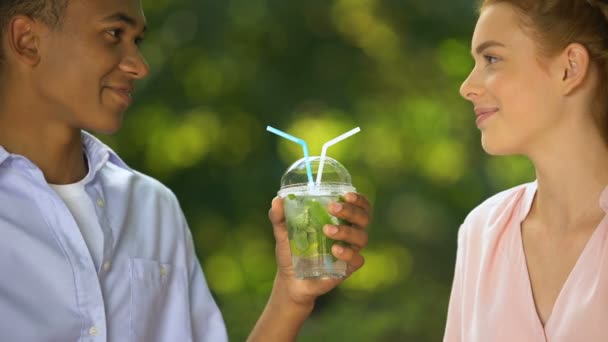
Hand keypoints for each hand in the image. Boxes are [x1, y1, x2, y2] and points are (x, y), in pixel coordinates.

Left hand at [268, 192, 370, 307]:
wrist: (290, 280)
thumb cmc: (291, 251)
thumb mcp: (283, 232)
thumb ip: (279, 217)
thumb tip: (277, 200)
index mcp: (339, 220)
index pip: (358, 205)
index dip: (358, 199)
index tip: (346, 195)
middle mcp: (349, 233)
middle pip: (363, 218)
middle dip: (351, 211)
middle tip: (333, 208)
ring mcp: (349, 250)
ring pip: (361, 237)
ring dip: (347, 231)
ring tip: (327, 230)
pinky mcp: (348, 268)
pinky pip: (357, 259)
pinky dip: (347, 253)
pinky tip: (334, 250)